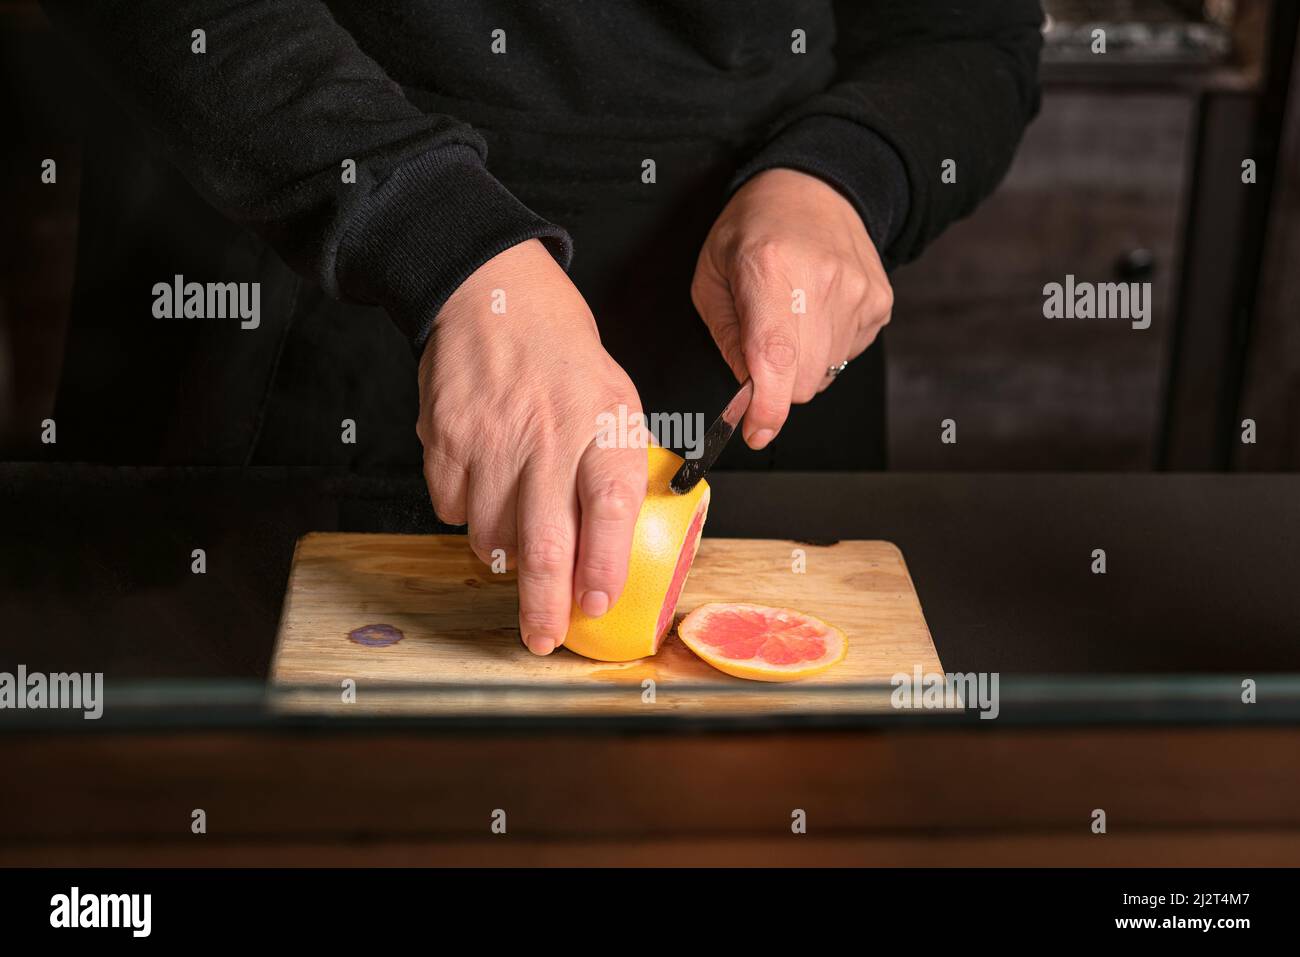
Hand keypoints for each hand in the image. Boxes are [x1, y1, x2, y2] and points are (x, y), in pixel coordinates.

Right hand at [419, 239, 646, 655]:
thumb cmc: (564, 355)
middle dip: (544, 604)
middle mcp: (549, 436)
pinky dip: (468, 513)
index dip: (602, 565)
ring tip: (517, 529)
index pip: (609, 508)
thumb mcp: (619, 400)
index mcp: (603, 424)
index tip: (596, 602)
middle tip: (543, 638)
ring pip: (491, 535)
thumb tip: (615, 543)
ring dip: (503, 554)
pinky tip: (485, 482)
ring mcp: (491, 439)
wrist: (495, 295)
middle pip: (545, 542)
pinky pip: (452, 508)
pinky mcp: (445, 439)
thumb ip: (620, 467)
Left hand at [691, 168, 893, 448]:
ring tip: (791, 317)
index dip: (767, 407)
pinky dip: (826, 349)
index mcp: (769, 268)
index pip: (775, 356)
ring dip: (802, 365)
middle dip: (776, 384)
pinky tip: (816, 311)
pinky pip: (847, 357)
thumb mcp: (712, 274)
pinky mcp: (880, 303)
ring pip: (826, 375)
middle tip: (760, 347)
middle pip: (802, 380)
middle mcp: (822, 280)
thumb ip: (724, 337)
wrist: (814, 188)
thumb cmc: (754, 229)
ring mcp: (858, 293)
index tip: (756, 432)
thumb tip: (746, 392)